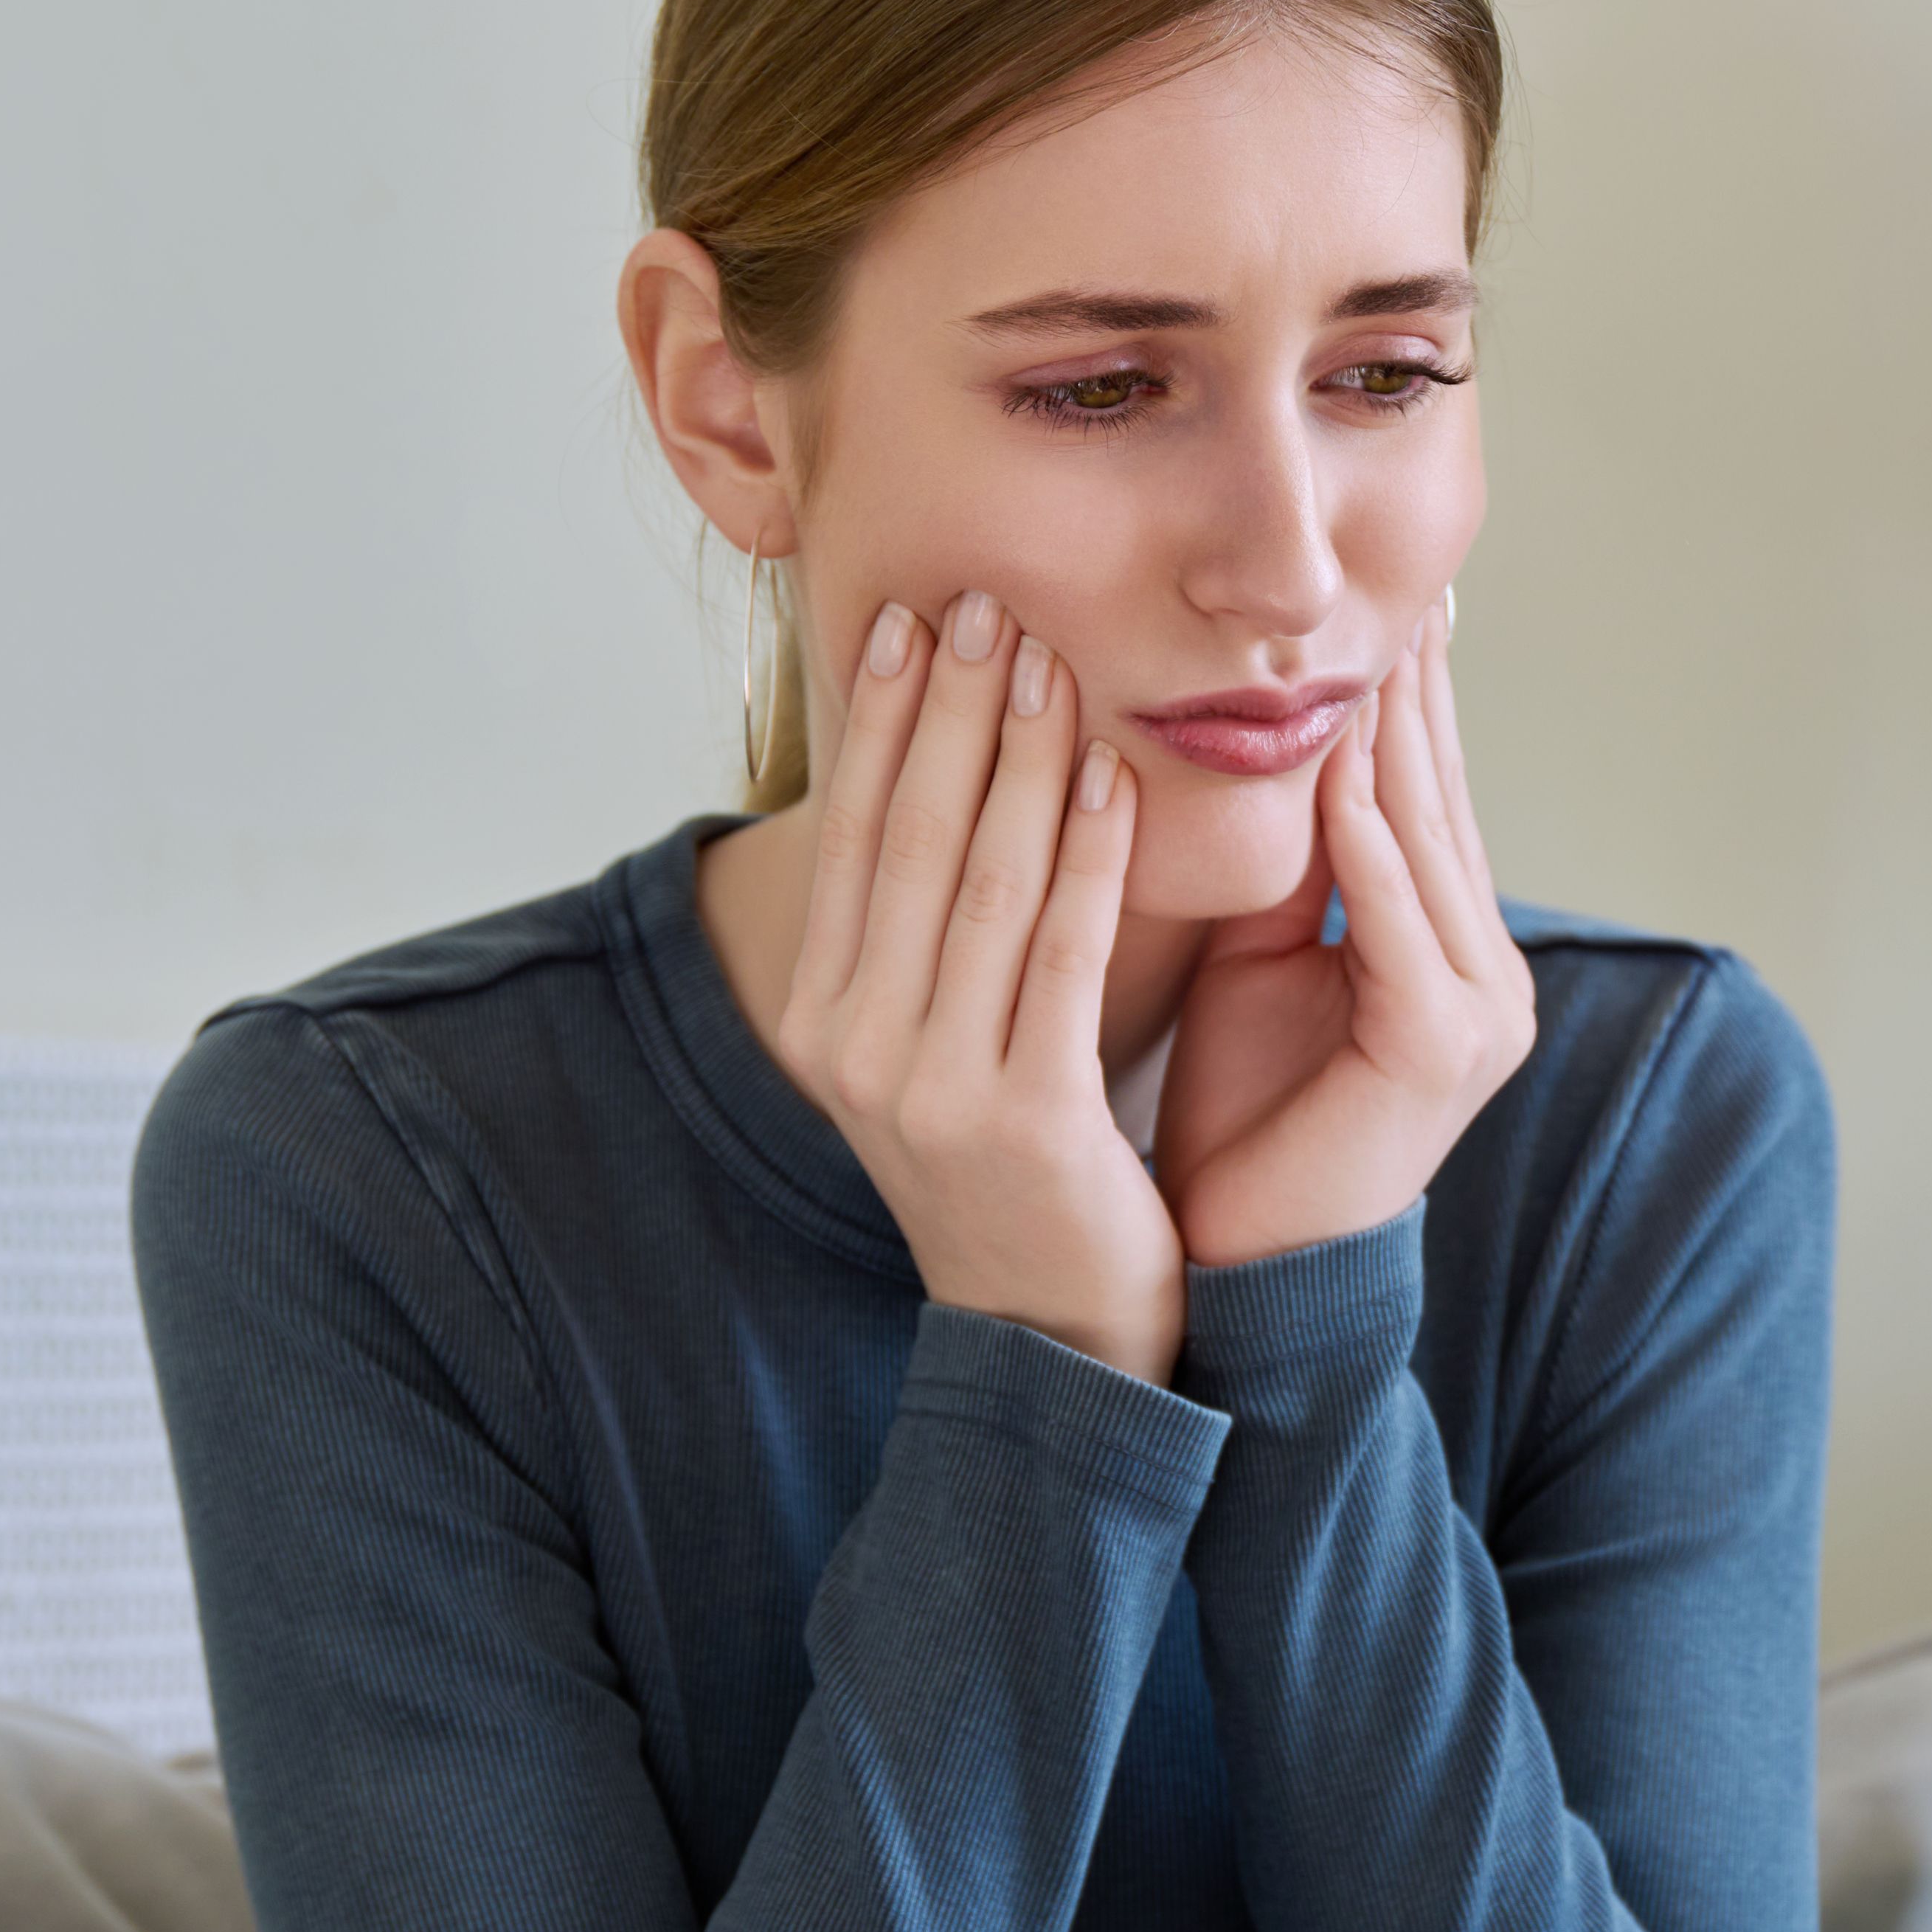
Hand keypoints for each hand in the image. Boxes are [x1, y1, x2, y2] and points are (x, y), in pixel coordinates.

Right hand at [774, 589, 1184, 1382]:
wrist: (1053, 1329)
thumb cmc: (1012, 1161)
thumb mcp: (934, 1041)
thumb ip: (925, 930)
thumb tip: (936, 765)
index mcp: (819, 1017)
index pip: (850, 835)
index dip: (878, 720)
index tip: (912, 616)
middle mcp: (852, 1046)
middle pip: (907, 838)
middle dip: (947, 710)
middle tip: (986, 601)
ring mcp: (930, 1085)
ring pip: (981, 880)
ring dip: (1019, 758)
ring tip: (1052, 660)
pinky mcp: (1022, 1115)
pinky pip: (1060, 954)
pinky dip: (1086, 857)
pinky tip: (1112, 779)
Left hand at [1157, 591, 1537, 1273]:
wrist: (1238, 1256)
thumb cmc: (1242, 1111)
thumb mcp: (1257, 953)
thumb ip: (1285, 860)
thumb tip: (1272, 738)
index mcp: (1448, 948)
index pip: (1422, 794)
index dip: (1405, 696)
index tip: (1387, 599)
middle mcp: (1486, 971)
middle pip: (1439, 798)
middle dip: (1416, 689)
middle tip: (1406, 578)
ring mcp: (1478, 1011)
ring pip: (1426, 842)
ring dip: (1391, 735)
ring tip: (1371, 637)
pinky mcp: (1441, 1050)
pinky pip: (1397, 919)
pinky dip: (1367, 840)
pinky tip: (1343, 763)